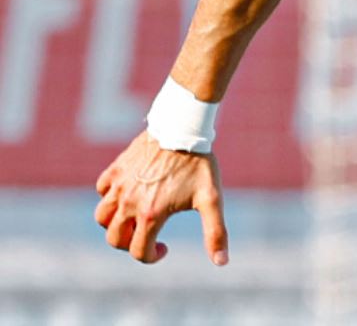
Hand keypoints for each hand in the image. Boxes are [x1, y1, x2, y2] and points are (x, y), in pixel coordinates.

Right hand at [94, 131, 228, 265]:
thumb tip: (222, 261)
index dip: (152, 257)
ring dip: (114, 223)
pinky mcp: (116, 169)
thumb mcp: (211, 199)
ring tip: (134, 218)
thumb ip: (215, 232)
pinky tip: (128, 193)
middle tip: (148, 236)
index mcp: (150, 214)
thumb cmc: (199, 164)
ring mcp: (119, 185)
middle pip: (114, 239)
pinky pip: (102, 190)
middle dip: (129, 244)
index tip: (165, 247)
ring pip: (102, 216)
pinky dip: (109, 197)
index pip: (139, 252)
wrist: (184, 128)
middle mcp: (129, 202)